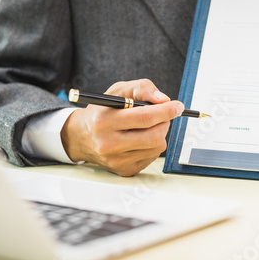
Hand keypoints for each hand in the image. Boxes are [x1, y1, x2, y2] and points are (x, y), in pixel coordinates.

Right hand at [61, 79, 183, 175]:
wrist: (81, 137)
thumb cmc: (102, 111)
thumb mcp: (117, 91)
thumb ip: (141, 88)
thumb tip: (164, 100)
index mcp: (103, 121)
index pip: (144, 118)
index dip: (166, 111)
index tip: (177, 106)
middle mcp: (107, 144)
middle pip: (154, 136)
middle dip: (165, 122)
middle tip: (163, 116)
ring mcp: (116, 160)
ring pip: (156, 148)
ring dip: (159, 134)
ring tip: (148, 127)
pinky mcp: (123, 171)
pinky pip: (152, 158)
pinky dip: (152, 146)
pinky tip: (141, 139)